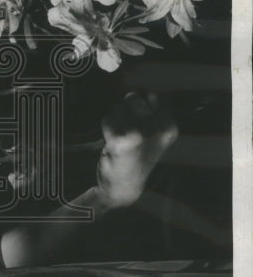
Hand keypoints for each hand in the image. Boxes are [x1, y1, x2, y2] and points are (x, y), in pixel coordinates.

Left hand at [96, 92, 177, 208]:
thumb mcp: (157, 134)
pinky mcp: (120, 141)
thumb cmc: (139, 154)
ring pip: (117, 108)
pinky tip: (113, 143)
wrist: (125, 185)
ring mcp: (139, 135)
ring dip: (116, 120)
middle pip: (132, 97)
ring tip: (122, 137)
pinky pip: (106, 119)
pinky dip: (106, 128)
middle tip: (128, 130)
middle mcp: (158, 129)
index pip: (151, 95)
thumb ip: (155, 111)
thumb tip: (147, 92)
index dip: (140, 106)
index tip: (141, 123)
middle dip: (126, 109)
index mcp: (170, 126)